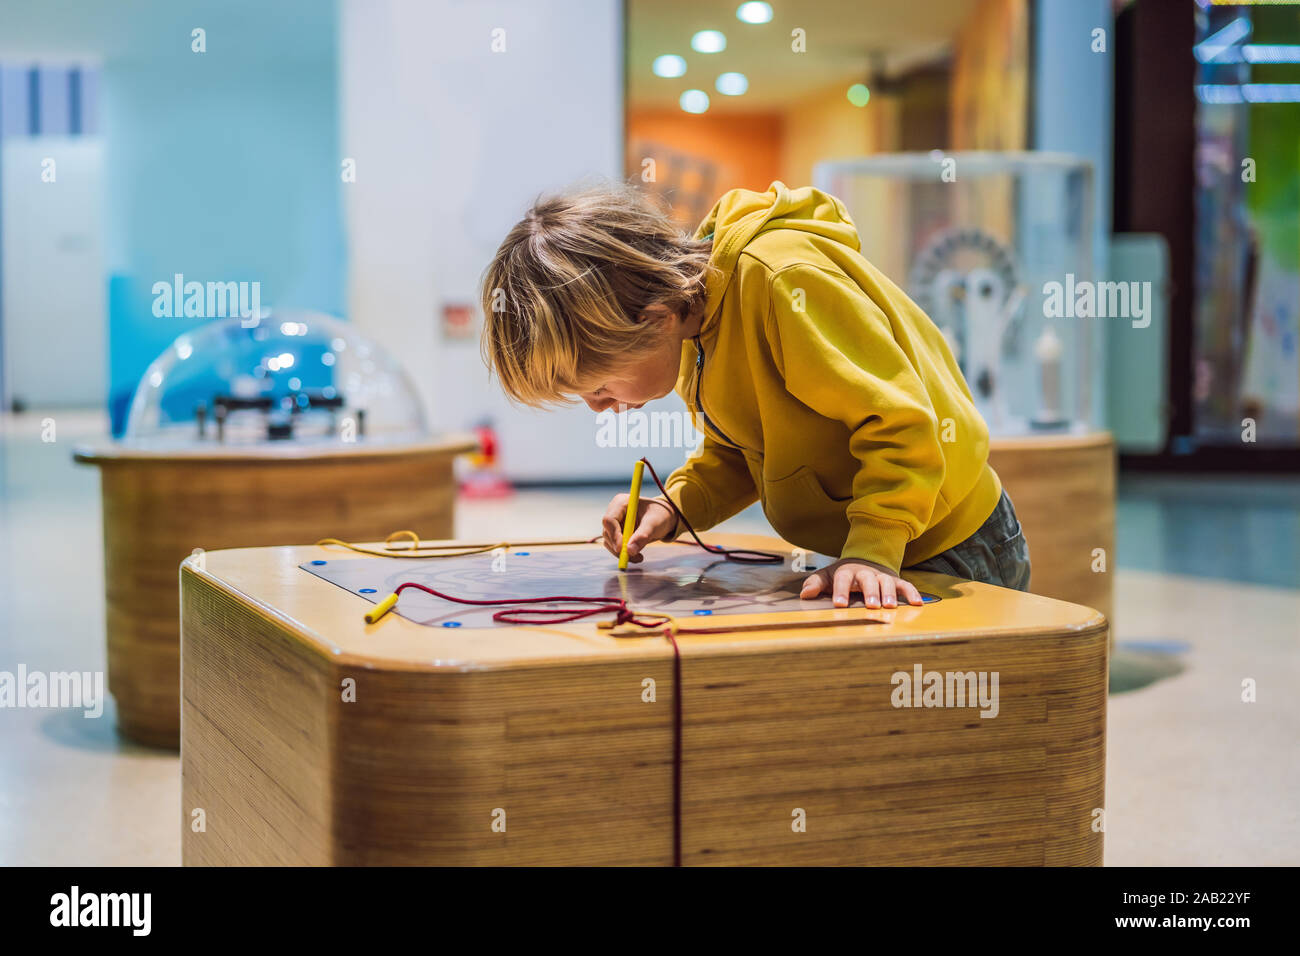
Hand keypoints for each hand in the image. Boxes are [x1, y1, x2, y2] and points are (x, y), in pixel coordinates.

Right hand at [601, 495, 678, 563]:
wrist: (664, 518)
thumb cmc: (660, 515)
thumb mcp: (654, 524)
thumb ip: (642, 536)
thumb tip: (630, 551)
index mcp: (621, 503)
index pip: (609, 520)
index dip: (614, 535)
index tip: (622, 549)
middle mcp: (614, 512)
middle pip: (607, 532)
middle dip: (619, 547)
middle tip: (633, 557)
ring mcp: (614, 523)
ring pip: (610, 542)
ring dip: (622, 553)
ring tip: (639, 557)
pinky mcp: (616, 533)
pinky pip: (615, 546)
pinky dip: (624, 553)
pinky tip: (637, 555)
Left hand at [800, 558, 923, 608]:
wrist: (864, 559)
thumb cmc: (843, 575)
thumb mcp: (827, 576)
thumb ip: (815, 584)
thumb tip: (804, 594)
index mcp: (846, 571)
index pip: (842, 579)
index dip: (840, 591)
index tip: (839, 604)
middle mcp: (865, 572)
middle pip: (867, 579)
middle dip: (870, 592)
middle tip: (871, 606)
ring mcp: (881, 576)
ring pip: (886, 582)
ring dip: (888, 593)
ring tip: (890, 606)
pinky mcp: (895, 580)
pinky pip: (904, 585)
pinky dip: (912, 593)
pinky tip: (917, 603)